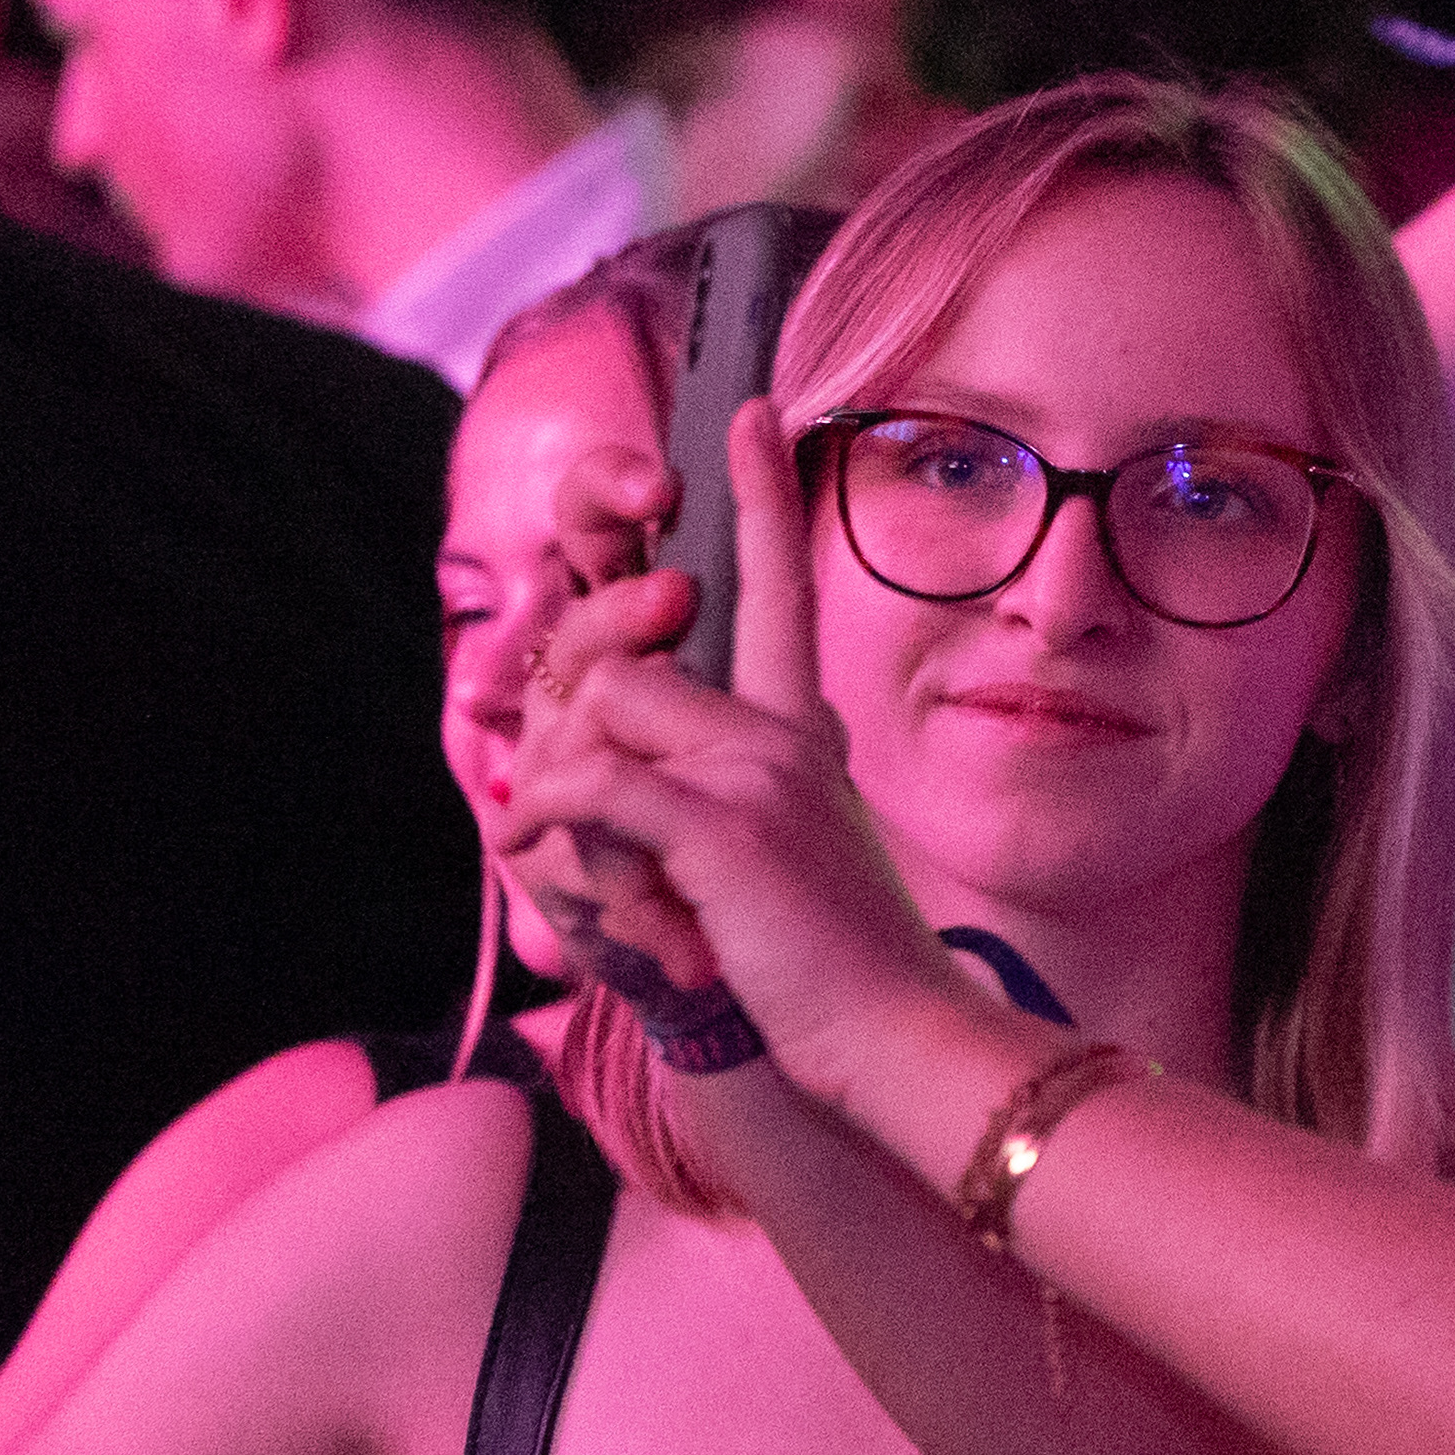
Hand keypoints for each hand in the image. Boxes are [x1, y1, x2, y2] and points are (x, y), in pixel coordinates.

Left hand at [502, 401, 976, 1114]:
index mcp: (801, 733)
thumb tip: (620, 795)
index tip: (753, 413)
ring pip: (594, 720)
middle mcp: (782, 732)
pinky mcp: (720, 824)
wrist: (899, 1041)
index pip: (781, 587)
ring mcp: (754, 771)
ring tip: (605, 895)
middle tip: (565, 830)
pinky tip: (575, 887)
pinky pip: (587, 788)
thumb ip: (719, 806)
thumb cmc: (835, 972)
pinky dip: (555, 835)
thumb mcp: (782, 865)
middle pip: (621, 666)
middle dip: (567, 745)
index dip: (764, 496)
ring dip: (561, 810)